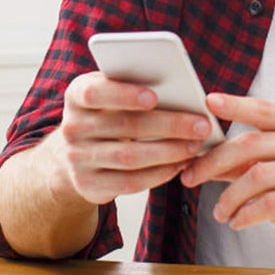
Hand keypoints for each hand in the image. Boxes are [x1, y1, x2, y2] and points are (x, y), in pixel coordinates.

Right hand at [45, 71, 215, 205]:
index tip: (154, 97)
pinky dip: (160, 173)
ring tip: (196, 146)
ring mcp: (78, 158)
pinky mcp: (89, 185)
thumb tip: (184, 93)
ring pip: (129, 156)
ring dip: (169, 152)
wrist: (75, 154)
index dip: (124, 95)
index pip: (94, 93)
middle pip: (124, 126)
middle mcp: (73, 127)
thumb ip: (138, 89)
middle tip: (202, 126)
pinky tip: (180, 165)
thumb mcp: (114, 96)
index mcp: (77, 95)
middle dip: (169, 125)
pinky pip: (130, 182)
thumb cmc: (109, 115)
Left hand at [179, 93, 274, 264]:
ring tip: (220, 212)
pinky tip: (237, 222)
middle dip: (214, 162)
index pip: (265, 110)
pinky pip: (271, 202)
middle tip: (190, 177)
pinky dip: (246, 214)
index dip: (236, 105)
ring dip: (229, 197)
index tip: (208, 102)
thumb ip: (243, 161)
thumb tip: (201, 156)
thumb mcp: (272, 173)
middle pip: (252, 144)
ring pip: (258, 176)